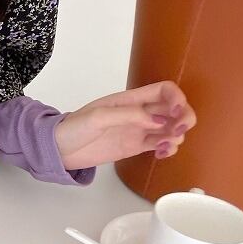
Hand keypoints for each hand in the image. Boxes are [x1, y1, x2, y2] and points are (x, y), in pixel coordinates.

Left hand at [54, 80, 196, 170]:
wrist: (58, 149)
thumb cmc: (73, 128)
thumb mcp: (98, 117)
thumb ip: (129, 116)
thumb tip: (159, 120)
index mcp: (130, 99)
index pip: (163, 90)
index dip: (177, 98)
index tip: (177, 113)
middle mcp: (138, 113)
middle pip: (173, 109)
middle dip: (184, 118)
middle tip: (177, 132)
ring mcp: (137, 130)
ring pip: (170, 128)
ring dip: (176, 136)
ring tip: (164, 147)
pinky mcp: (134, 146)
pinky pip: (159, 144)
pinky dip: (167, 148)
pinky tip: (161, 153)